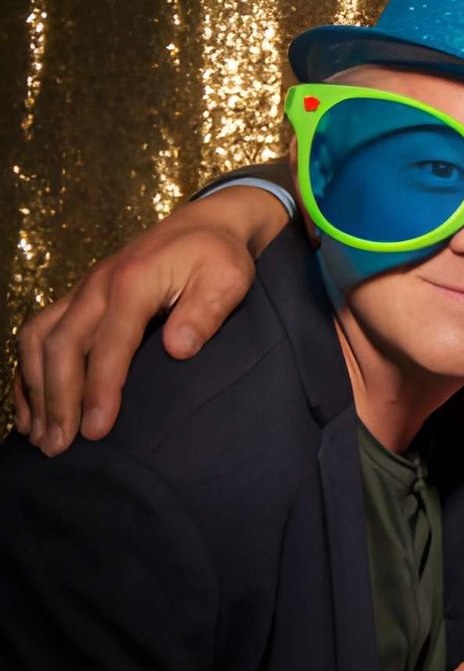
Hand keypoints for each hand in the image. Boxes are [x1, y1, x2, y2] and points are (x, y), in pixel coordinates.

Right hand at [11, 185, 284, 454]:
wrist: (206, 223)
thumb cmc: (219, 256)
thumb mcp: (228, 278)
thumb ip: (206, 312)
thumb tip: (179, 349)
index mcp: (132, 283)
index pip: (109, 344)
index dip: (99, 390)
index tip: (95, 431)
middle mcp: (96, 285)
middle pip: (61, 347)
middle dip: (58, 400)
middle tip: (59, 447)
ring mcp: (82, 290)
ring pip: (38, 341)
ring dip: (36, 389)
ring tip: (41, 436)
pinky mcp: (78, 298)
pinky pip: (37, 333)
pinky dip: (28, 371)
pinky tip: (32, 407)